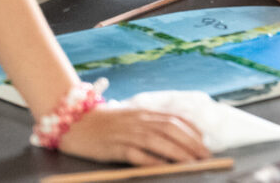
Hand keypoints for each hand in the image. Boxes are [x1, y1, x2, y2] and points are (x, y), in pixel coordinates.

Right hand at [60, 103, 209, 163]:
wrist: (75, 123)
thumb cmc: (105, 123)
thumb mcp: (131, 118)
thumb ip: (150, 123)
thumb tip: (174, 135)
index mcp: (145, 113)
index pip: (175, 119)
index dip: (192, 131)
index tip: (204, 143)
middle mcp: (139, 121)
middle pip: (171, 130)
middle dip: (191, 144)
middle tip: (205, 157)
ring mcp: (127, 133)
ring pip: (158, 141)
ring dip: (178, 152)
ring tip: (192, 163)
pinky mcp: (115, 147)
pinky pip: (137, 154)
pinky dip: (152, 160)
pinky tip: (164, 167)